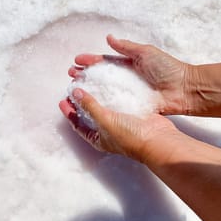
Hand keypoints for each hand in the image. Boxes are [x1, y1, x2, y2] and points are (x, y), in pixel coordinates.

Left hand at [59, 88, 181, 165]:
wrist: (157, 138)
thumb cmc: (129, 136)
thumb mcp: (105, 121)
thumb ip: (90, 106)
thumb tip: (75, 92)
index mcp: (98, 138)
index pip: (78, 125)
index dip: (69, 113)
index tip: (62, 99)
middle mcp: (108, 130)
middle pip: (89, 114)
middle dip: (81, 102)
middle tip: (74, 87)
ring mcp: (120, 121)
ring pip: (103, 106)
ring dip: (95, 95)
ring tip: (89, 82)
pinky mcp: (132, 113)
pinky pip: (117, 101)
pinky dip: (111, 93)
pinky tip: (107, 82)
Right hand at [69, 35, 191, 115]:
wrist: (182, 89)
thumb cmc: (167, 69)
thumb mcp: (146, 52)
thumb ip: (127, 47)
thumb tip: (108, 38)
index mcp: (128, 64)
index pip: (105, 61)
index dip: (91, 60)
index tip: (77, 60)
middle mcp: (125, 78)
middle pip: (101, 76)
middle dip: (85, 74)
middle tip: (71, 74)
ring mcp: (127, 93)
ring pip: (105, 90)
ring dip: (90, 88)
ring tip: (75, 87)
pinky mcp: (131, 105)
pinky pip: (115, 104)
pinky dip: (102, 103)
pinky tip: (90, 103)